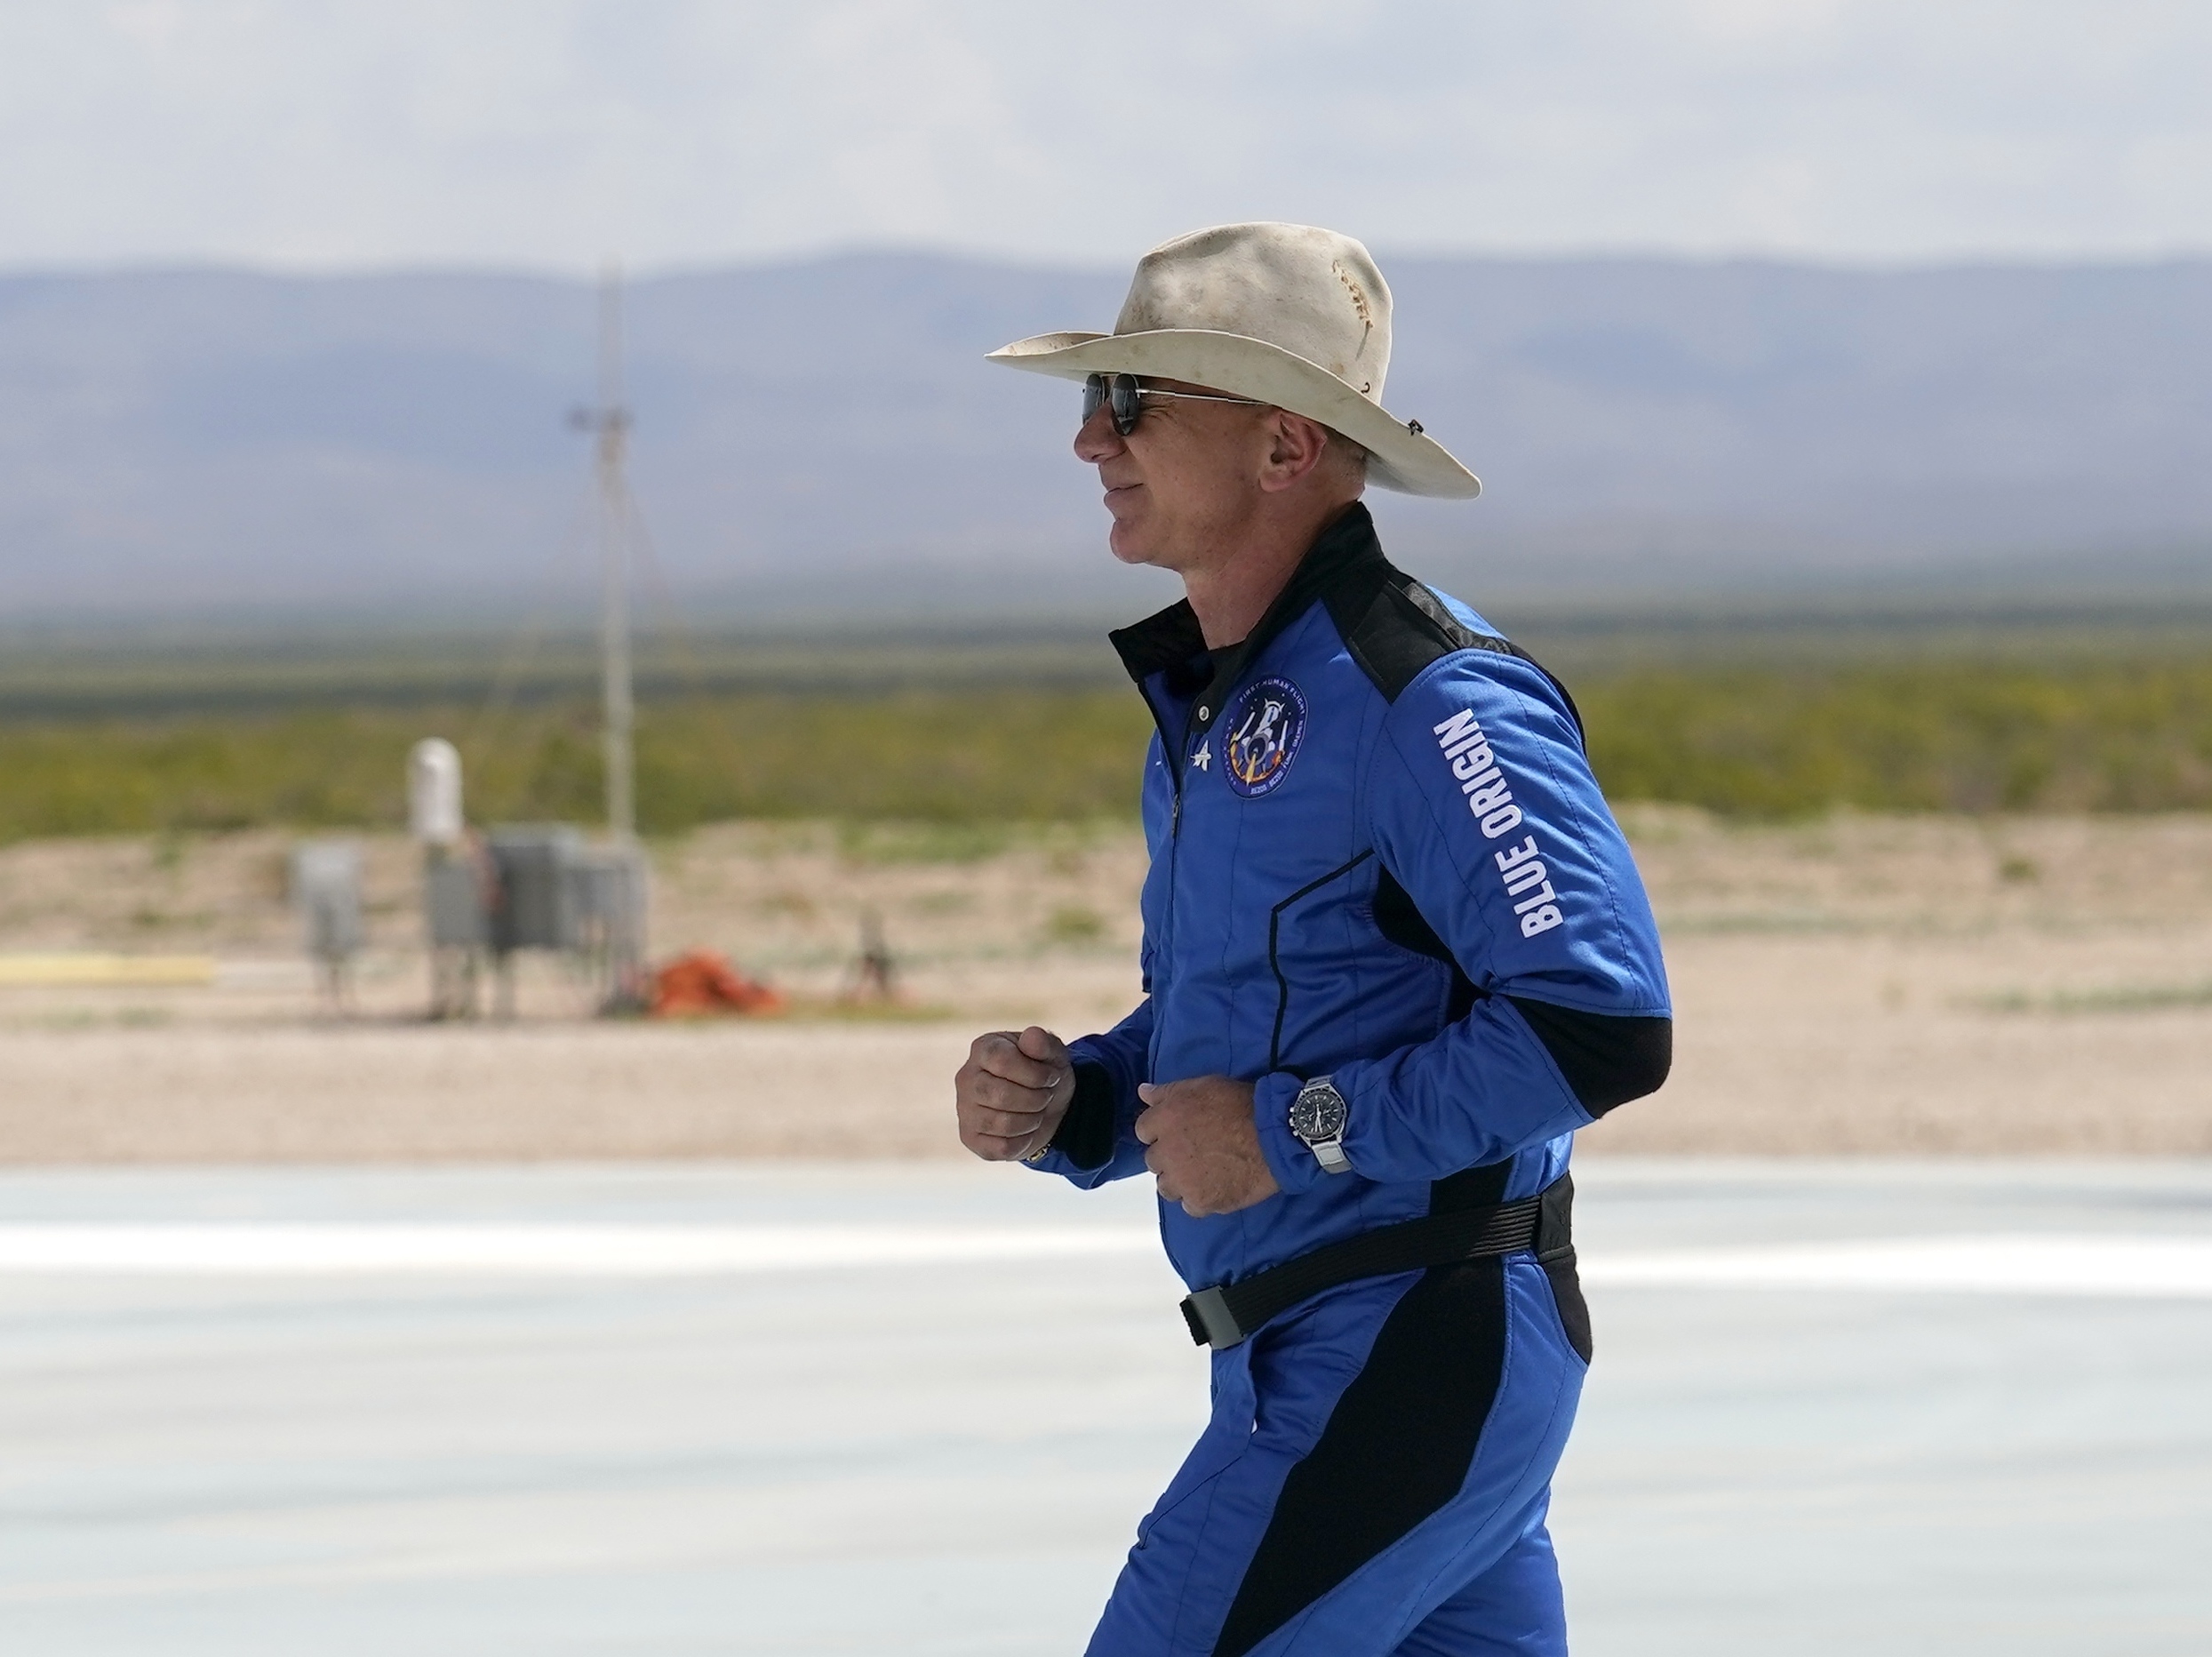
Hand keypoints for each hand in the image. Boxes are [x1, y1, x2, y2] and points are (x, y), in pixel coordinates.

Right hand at [955, 1026, 1073, 1161]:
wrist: (1048, 1106)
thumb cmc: (1045, 1074)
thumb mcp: (1054, 1054)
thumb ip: (1044, 1043)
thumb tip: (1031, 1037)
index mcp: (983, 1048)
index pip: (1002, 1061)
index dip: (1034, 1073)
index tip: (1051, 1076)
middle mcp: (966, 1077)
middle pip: (1000, 1095)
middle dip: (1035, 1099)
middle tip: (1045, 1097)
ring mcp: (964, 1109)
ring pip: (1001, 1124)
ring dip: (1031, 1121)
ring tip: (1036, 1111)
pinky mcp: (969, 1137)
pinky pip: (1000, 1148)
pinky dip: (1023, 1142)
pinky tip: (1025, 1130)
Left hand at [1134, 1076, 1279, 1217]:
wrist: (1277, 1136)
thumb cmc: (1243, 1105)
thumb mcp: (1205, 1086)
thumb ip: (1169, 1091)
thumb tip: (1143, 1092)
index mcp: (1165, 1120)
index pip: (1143, 1130)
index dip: (1161, 1130)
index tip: (1179, 1131)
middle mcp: (1167, 1152)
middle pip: (1154, 1160)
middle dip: (1170, 1156)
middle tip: (1196, 1150)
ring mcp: (1183, 1181)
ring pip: (1167, 1186)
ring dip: (1180, 1180)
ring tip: (1205, 1172)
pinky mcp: (1201, 1202)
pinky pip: (1190, 1206)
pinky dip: (1200, 1198)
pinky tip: (1217, 1186)